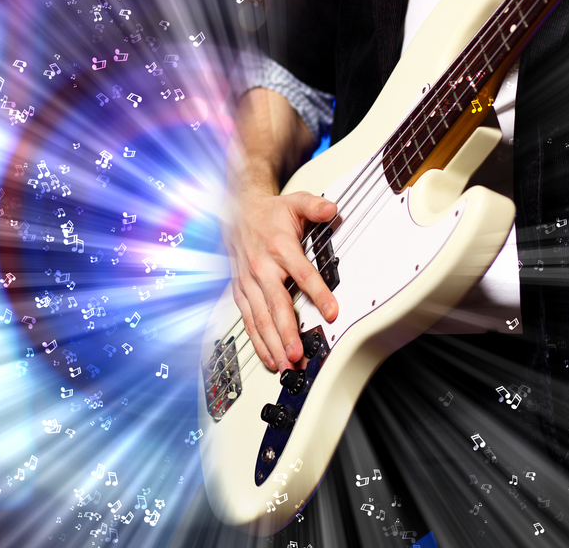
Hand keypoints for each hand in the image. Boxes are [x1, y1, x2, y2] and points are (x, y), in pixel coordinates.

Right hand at [220, 185, 337, 372]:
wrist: (236, 212)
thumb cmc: (268, 214)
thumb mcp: (295, 203)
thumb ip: (315, 206)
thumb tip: (331, 209)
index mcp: (279, 247)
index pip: (302, 275)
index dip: (318, 294)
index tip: (332, 312)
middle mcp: (261, 268)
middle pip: (275, 306)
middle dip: (286, 333)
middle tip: (297, 355)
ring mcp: (249, 283)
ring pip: (260, 319)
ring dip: (272, 344)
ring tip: (286, 365)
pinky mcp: (241, 292)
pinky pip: (249, 320)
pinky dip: (258, 341)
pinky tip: (269, 358)